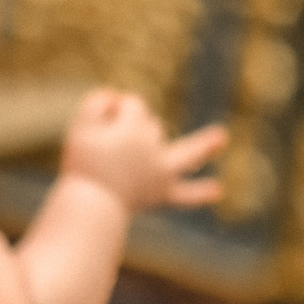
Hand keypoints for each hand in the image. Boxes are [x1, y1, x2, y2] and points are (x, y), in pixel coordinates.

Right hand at [59, 89, 228, 212]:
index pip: (133, 105)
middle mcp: (156, 148)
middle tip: (108, 146)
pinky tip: (217, 191)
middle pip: (152, 126)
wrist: (92, 206)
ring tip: (223, 138)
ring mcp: (162, 173)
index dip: (113, 112)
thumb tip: (115, 97)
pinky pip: (184, 196)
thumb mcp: (80, 127)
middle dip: (135, 127)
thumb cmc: (83, 165)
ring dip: (204, 145)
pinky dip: (199, 193)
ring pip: (187, 153)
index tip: (96, 129)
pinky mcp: (161, 196)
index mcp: (136, 128)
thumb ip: (96, 103)